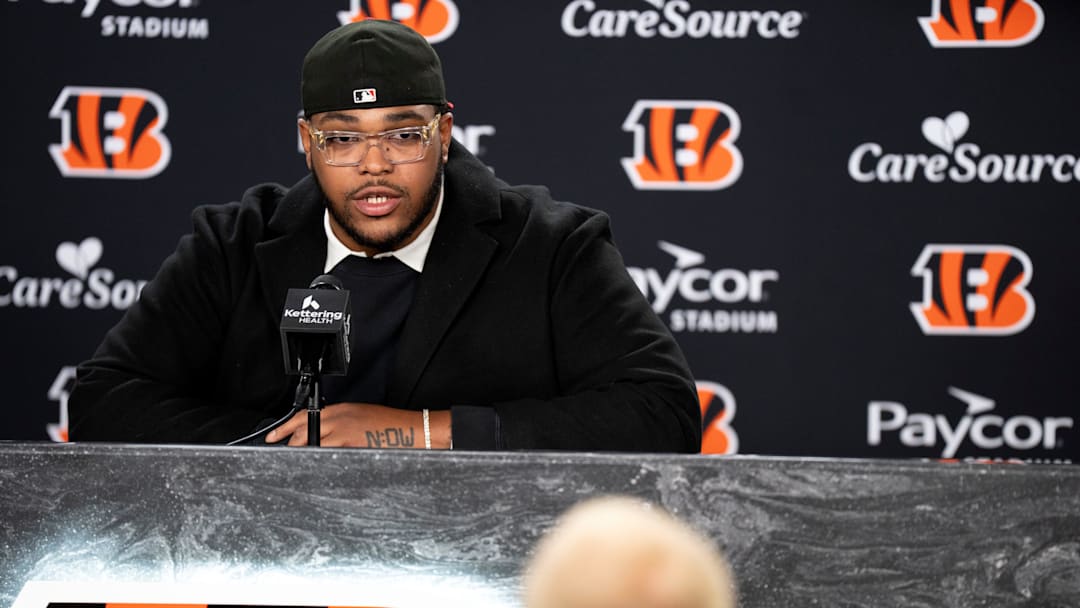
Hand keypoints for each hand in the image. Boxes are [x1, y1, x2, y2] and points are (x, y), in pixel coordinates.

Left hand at [265, 403, 449, 447]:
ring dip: (302, 456)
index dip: (283, 428)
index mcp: (340, 409)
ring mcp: (343, 435)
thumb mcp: (360, 414)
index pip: (302, 417)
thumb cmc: (390, 424)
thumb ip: (338, 421)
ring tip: (297, 464)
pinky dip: (318, 463)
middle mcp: (338, 420)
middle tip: (282, 453)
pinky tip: (316, 469)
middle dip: (289, 445)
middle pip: (301, 434)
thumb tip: (321, 433)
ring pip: (311, 448)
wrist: (411, 430)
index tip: (272, 437)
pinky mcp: (350, 449)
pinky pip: (326, 458)